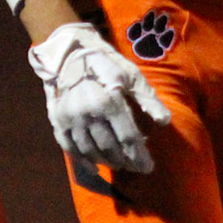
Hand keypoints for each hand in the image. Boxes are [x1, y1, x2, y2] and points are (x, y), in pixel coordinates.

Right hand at [27, 22, 171, 173]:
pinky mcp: (58, 121)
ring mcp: (70, 119)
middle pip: (110, 147)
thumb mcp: (131, 75)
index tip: (149, 167)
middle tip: (136, 168)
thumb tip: (164, 122)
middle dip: (126, 161)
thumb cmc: (106, 63)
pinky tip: (96, 166)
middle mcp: (86, 113)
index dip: (139, 155)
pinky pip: (70, 148)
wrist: (71, 53)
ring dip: (107, 161)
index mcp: (108, 100)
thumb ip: (148, 99)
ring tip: (120, 165)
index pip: (127, 137)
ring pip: (90, 150)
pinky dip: (83, 161)